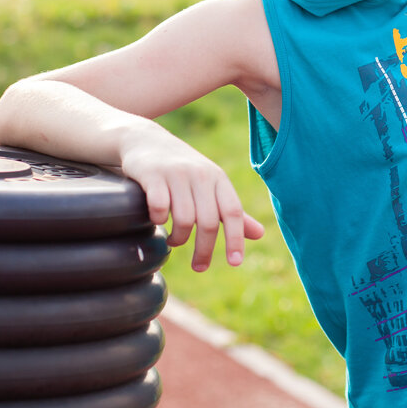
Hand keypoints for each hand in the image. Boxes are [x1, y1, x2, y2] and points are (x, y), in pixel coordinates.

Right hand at [120, 130, 264, 271]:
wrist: (146, 140)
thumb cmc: (184, 170)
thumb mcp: (211, 186)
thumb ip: (232, 212)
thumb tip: (260, 234)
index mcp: (218, 179)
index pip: (233, 211)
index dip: (236, 238)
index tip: (235, 263)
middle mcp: (200, 174)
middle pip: (209, 221)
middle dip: (204, 250)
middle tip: (199, 267)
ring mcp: (176, 174)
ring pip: (185, 218)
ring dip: (179, 238)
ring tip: (174, 241)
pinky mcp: (153, 175)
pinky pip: (160, 207)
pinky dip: (159, 220)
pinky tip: (157, 221)